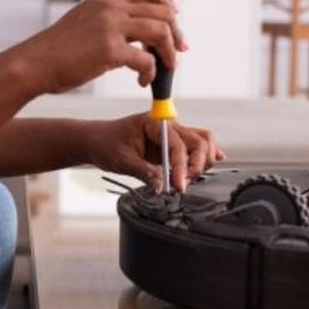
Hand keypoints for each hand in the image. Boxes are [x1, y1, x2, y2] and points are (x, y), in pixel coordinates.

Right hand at [14, 0, 187, 94]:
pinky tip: (143, 81)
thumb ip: (111, 23)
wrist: (34, 64)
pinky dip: (150, 72)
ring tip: (166, 68)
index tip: (175, 21)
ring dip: (169, 53)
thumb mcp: (85, 23)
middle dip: (176, 33)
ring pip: (160, 32)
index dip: (168, 4)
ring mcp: (110, 26)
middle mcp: (110, 6)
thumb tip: (141, 39)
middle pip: (162, 11)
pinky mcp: (109, 49)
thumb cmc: (58, 51)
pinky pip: (146, 59)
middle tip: (178, 52)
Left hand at [82, 114, 225, 191]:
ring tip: (188, 180)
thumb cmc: (106, 143)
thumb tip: (162, 186)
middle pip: (199, 140)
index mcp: (155, 122)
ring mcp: (172, 135)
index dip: (181, 166)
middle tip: (184, 184)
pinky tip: (212, 163)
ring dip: (202, 161)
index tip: (178, 185)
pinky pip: (195, 148)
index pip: (178, 144)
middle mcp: (168, 126)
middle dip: (198, 163)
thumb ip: (145, 172)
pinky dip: (204, 156)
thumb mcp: (122, 160)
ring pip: (202, 142)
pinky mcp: (172, 146)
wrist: (96, 141)